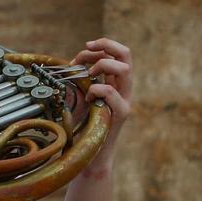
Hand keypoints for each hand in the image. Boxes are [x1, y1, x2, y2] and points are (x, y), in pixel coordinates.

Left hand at [70, 37, 133, 167]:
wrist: (91, 156)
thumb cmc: (84, 127)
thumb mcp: (81, 97)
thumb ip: (83, 80)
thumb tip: (74, 62)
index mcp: (117, 83)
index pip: (120, 53)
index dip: (103, 44)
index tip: (85, 46)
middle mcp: (124, 89)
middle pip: (126, 54)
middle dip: (106, 45)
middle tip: (87, 49)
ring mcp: (125, 101)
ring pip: (124, 69)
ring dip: (102, 66)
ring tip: (89, 75)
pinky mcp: (121, 113)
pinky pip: (111, 92)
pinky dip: (96, 89)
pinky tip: (88, 98)